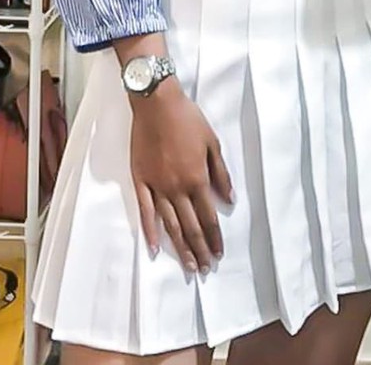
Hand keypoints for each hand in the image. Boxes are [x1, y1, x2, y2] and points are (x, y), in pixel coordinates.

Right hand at [130, 78, 233, 273]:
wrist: (157, 103)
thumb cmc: (187, 119)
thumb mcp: (212, 142)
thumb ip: (221, 173)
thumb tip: (229, 199)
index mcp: (197, 178)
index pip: (209, 217)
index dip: (214, 237)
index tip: (219, 253)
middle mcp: (177, 188)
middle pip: (191, 226)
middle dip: (200, 249)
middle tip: (206, 268)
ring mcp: (157, 186)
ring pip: (170, 224)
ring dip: (181, 247)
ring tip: (188, 265)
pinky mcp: (141, 181)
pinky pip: (145, 211)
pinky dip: (150, 231)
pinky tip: (155, 247)